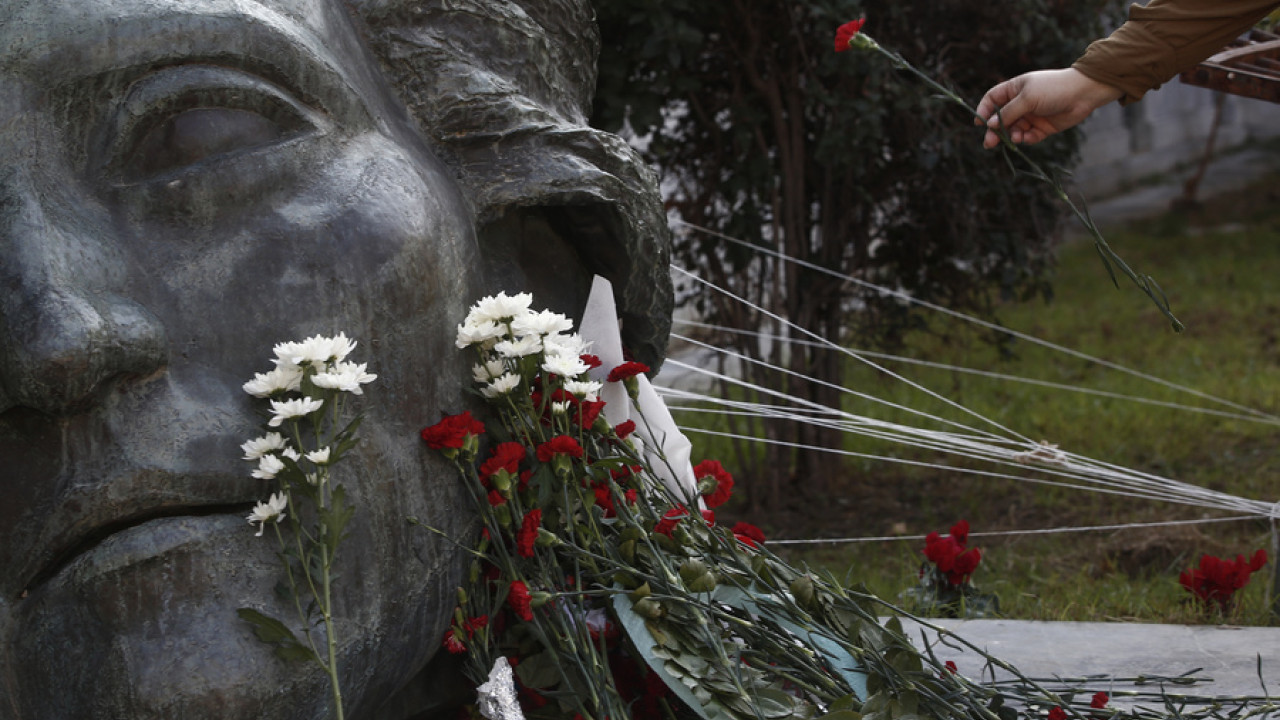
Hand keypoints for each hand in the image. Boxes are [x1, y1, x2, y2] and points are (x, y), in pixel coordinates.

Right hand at [975, 68, 1122, 148]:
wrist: (1083, 94)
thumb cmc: (1053, 89)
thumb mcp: (1027, 98)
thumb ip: (1008, 113)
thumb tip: (990, 125)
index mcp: (1014, 90)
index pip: (992, 100)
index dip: (984, 110)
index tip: (979, 123)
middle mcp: (1021, 103)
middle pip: (1000, 119)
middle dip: (995, 131)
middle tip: (989, 143)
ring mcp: (1031, 116)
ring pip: (1014, 130)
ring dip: (1011, 136)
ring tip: (1015, 138)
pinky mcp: (1042, 127)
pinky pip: (1028, 137)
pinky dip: (1026, 139)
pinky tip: (1027, 138)